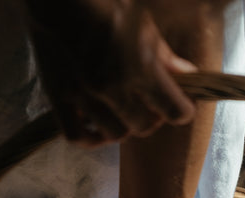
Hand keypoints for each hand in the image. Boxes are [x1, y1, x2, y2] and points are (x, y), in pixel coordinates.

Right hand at [23, 0, 196, 145]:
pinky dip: (90, 137)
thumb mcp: (141, 21)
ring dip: (123, 127)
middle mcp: (111, 85)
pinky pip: (77, 136)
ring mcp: (83, 95)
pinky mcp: (58, 98)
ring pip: (114, 135)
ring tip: (123, 113)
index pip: (173, 110)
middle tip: (149, 106)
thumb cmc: (102, 1)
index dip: (181, 111)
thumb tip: (187, 75)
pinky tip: (97, 127)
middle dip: (151, 119)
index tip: (181, 107)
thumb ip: (164, 54)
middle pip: (143, 126)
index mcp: (138, 63)